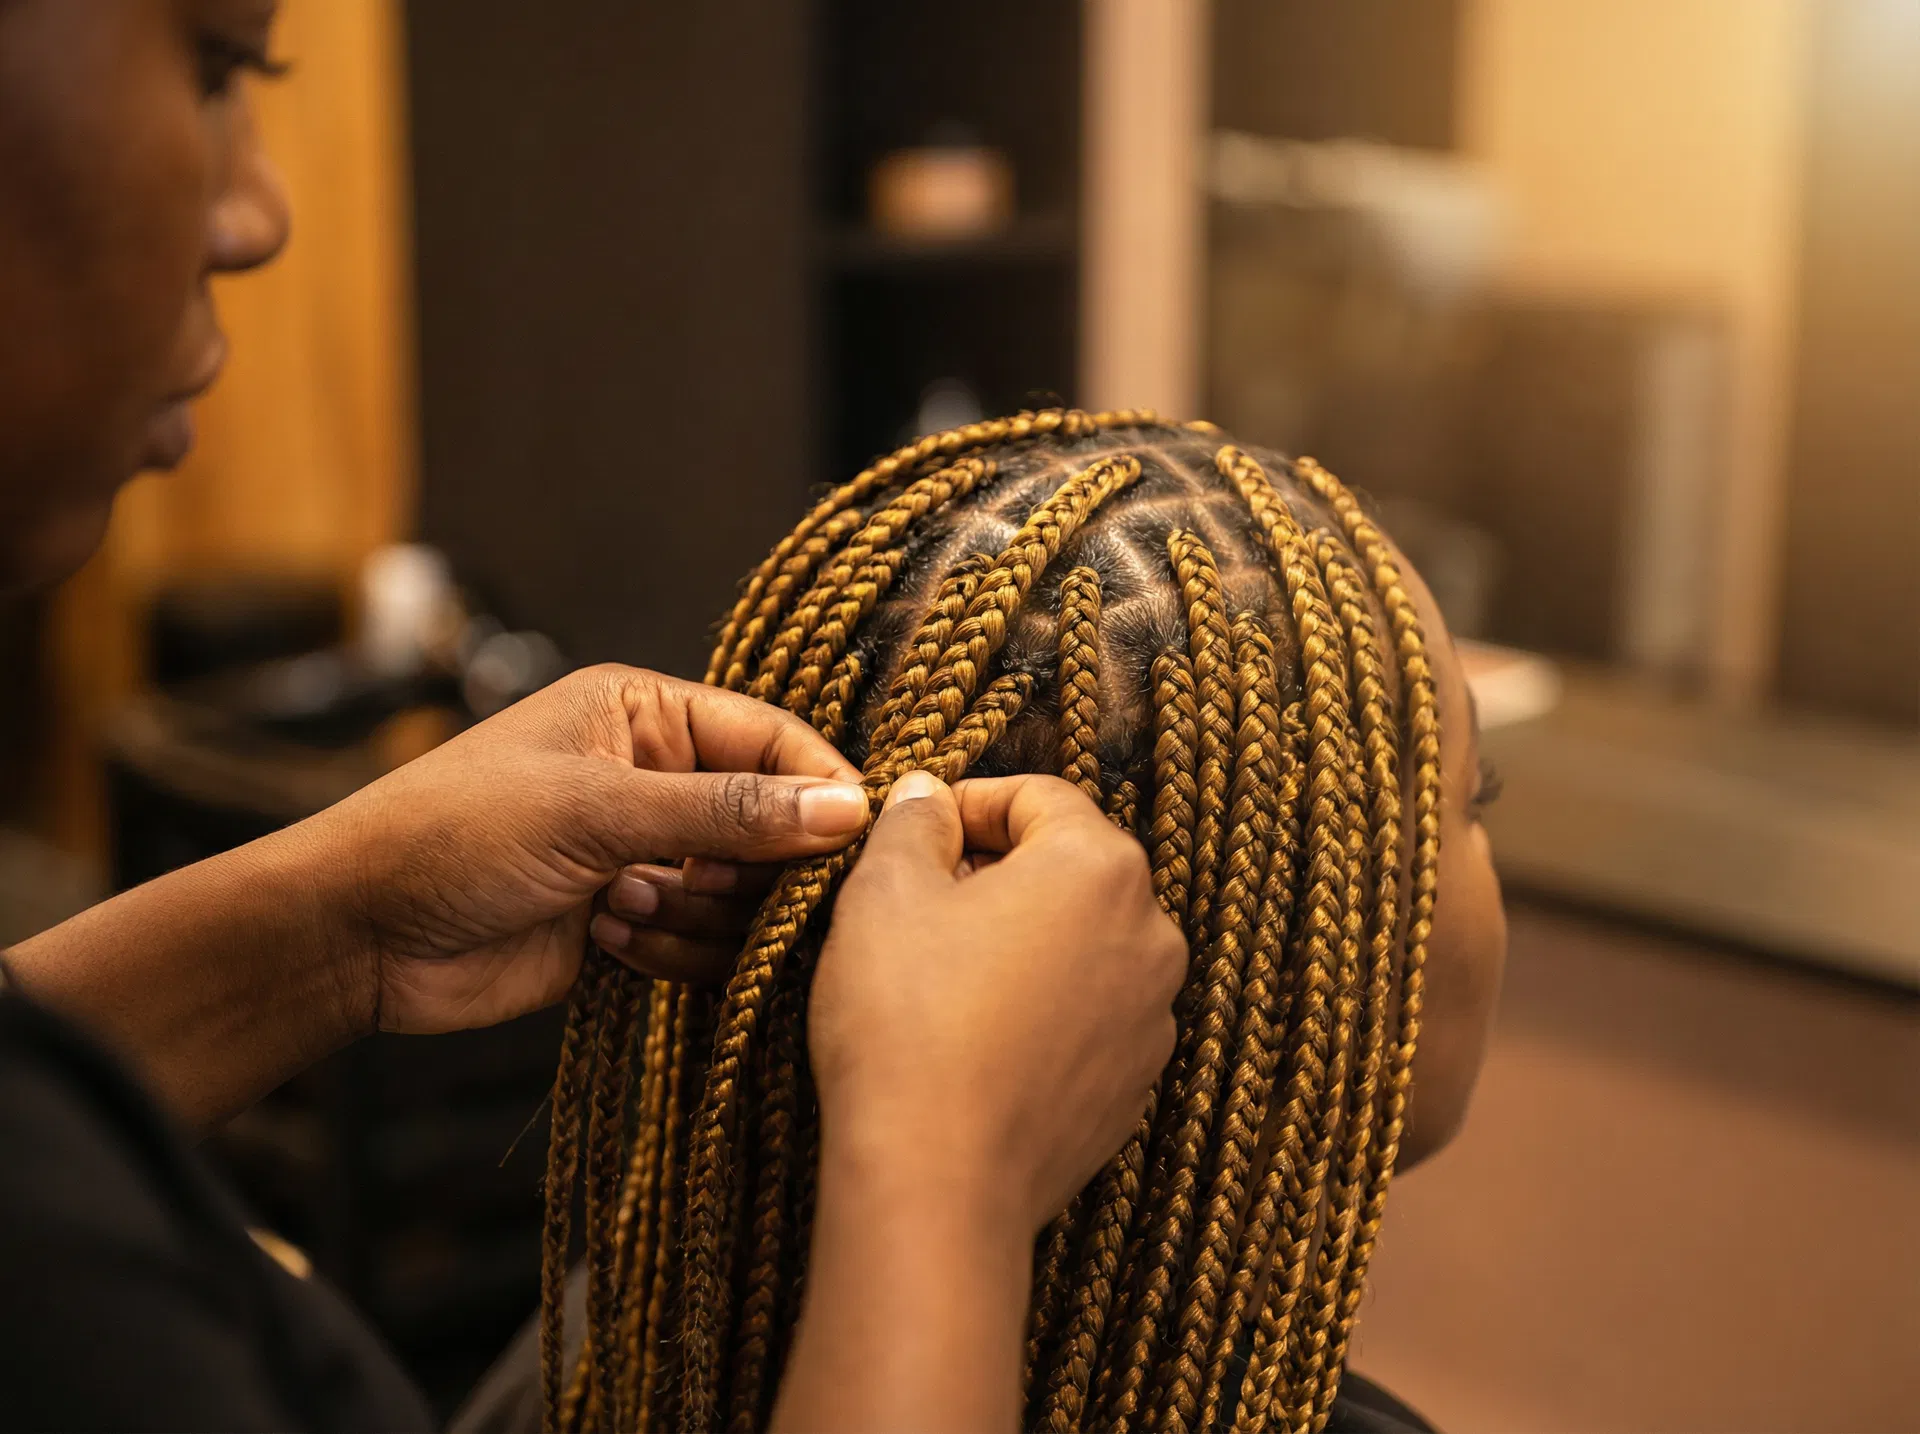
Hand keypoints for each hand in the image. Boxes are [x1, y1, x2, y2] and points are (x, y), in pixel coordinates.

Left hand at [318, 664, 866, 1035]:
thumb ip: (726, 812)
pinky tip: (607, 942)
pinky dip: (675, 951)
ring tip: (621, 907)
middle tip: (697, 883)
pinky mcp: (635, 924)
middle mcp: (656, 778)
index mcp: (645, 715)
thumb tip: (849, 808)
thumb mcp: (594, 810)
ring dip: (697, 913)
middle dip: (746, 866)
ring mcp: (647, 854)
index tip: (861, 841)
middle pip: (773, 825)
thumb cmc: (455, 836)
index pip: (773, 740)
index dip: (821, 789)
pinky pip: (707, 944)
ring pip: (744, 894)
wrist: (359, 935)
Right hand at [808, 771, 1185, 1236]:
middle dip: (996, 874)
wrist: (939, 1181)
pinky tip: (975, 1040)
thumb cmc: (907, 1024)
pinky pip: (1087, 1018)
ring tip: (942, 978)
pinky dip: (1040, 1011)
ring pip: (1081, 945)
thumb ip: (912, 823)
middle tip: (918, 905)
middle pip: (1068, 869)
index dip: (966, 805)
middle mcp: (1151, 933)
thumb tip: (929, 795)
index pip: (1037, 797)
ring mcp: (1152, 1017)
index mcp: (1100, 865)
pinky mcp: (1134, 1085)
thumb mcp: (884, 892)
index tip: (914, 833)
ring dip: (1021, 943)